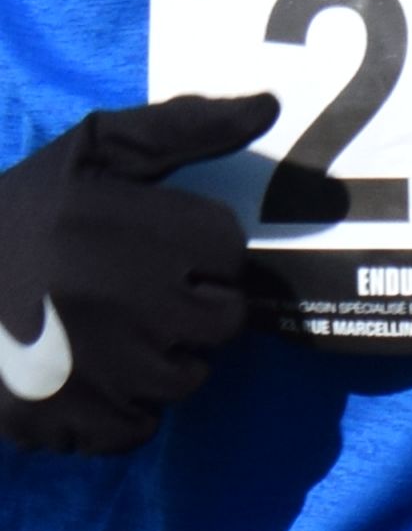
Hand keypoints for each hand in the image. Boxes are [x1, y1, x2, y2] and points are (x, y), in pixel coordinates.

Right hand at [0, 94, 277, 454]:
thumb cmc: (12, 219)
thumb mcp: (86, 154)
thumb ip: (179, 127)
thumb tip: (268, 105)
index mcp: (134, 226)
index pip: (226, 249)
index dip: (193, 249)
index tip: (148, 245)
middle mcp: (130, 299)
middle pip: (223, 320)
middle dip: (186, 306)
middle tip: (121, 291)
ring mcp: (110, 369)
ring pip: (188, 377)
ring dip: (155, 359)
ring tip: (91, 330)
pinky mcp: (83, 423)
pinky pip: (143, 425)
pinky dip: (117, 408)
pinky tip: (72, 373)